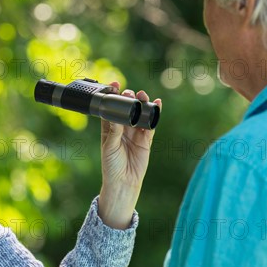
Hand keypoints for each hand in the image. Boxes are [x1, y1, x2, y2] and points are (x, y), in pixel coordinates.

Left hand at [98, 81, 161, 228]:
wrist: (124, 182)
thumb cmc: (111, 165)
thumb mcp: (109, 146)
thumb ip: (114, 131)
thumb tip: (116, 114)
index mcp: (109, 128)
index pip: (111, 108)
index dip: (113, 96)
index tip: (114, 84)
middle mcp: (122, 128)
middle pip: (126, 109)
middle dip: (128, 98)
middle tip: (130, 92)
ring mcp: (135, 133)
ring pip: (139, 114)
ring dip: (141, 103)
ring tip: (143, 95)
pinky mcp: (146, 140)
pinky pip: (151, 124)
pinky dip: (154, 114)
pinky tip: (157, 104)